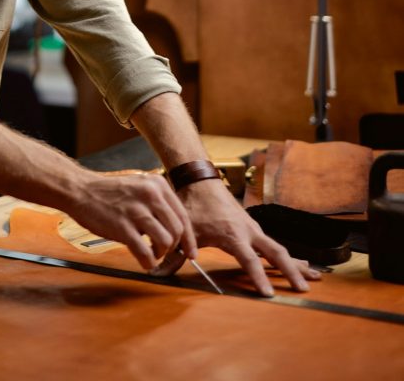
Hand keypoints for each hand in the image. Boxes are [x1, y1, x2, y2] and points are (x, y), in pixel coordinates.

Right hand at [66, 170, 197, 271]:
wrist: (81, 190)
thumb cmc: (109, 192)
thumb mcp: (139, 187)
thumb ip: (158, 204)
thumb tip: (176, 231)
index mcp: (157, 185)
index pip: (183, 216)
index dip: (189, 239)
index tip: (190, 253)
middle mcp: (150, 195)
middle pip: (177, 231)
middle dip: (173, 247)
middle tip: (162, 252)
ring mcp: (136, 211)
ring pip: (165, 242)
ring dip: (160, 254)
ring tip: (150, 253)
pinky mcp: (123, 227)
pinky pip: (145, 253)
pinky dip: (148, 263)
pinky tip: (144, 262)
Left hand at [159, 179, 321, 295]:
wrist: (199, 180)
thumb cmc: (191, 205)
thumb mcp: (184, 227)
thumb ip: (175, 251)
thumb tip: (160, 271)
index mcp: (233, 233)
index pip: (249, 260)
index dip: (258, 277)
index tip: (269, 295)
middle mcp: (248, 230)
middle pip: (276, 252)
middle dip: (291, 270)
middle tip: (304, 288)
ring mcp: (253, 228)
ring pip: (279, 247)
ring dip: (297, 263)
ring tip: (315, 277)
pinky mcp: (253, 227)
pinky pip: (274, 243)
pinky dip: (288, 255)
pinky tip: (300, 263)